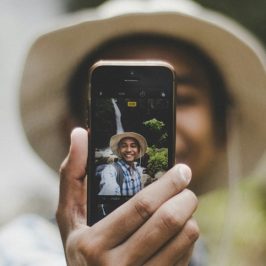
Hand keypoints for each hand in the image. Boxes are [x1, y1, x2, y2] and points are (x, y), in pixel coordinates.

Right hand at [56, 127, 198, 265]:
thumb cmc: (80, 244)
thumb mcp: (69, 213)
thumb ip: (73, 173)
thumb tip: (79, 132)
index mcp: (94, 244)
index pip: (141, 207)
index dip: (167, 184)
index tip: (182, 169)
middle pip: (167, 223)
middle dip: (185, 197)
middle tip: (187, 183)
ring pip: (183, 239)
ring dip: (189, 215)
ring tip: (183, 203)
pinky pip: (185, 257)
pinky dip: (187, 237)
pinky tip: (178, 228)